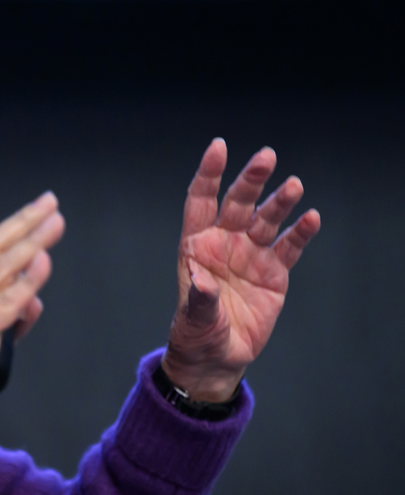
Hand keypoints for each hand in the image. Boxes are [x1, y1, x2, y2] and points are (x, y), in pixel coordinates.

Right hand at [0, 192, 64, 455]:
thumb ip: (6, 316)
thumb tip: (33, 299)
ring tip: (55, 223)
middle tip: (49, 202)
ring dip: (30, 242)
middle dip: (22, 222)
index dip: (11, 229)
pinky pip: (5, 304)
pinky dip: (26, 280)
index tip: (35, 212)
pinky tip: (43, 263)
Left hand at [162, 138, 320, 401]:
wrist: (218, 357)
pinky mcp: (274, 273)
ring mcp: (250, 255)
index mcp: (197, 246)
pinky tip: (310, 218)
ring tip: (292, 186)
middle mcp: (224, 243)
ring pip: (266, 220)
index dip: (209, 173)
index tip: (219, 147)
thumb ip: (199, 299)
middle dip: (251, 180)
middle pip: (238, 203)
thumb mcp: (194, 319)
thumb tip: (201, 282)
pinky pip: (288, 247)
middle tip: (267, 157)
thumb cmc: (197, 333)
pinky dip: (299, 232)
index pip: (201, 200)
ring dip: (279, 202)